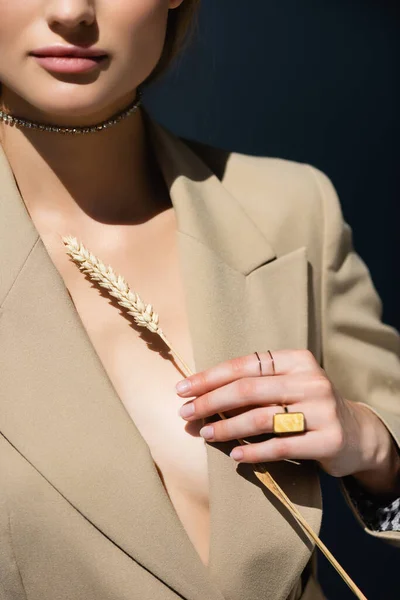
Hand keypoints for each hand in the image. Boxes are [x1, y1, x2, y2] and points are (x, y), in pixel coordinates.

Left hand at [176, 350, 390, 479]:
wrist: (356, 434)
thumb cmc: (308, 406)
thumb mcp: (289, 384)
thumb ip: (256, 383)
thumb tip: (201, 392)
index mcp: (297, 360)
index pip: (246, 365)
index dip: (211, 377)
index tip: (183, 390)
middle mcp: (311, 381)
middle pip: (249, 390)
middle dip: (211, 402)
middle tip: (186, 414)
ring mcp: (322, 410)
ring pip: (261, 418)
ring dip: (227, 428)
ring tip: (206, 434)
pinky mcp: (328, 440)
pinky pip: (281, 446)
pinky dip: (254, 452)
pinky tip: (235, 456)